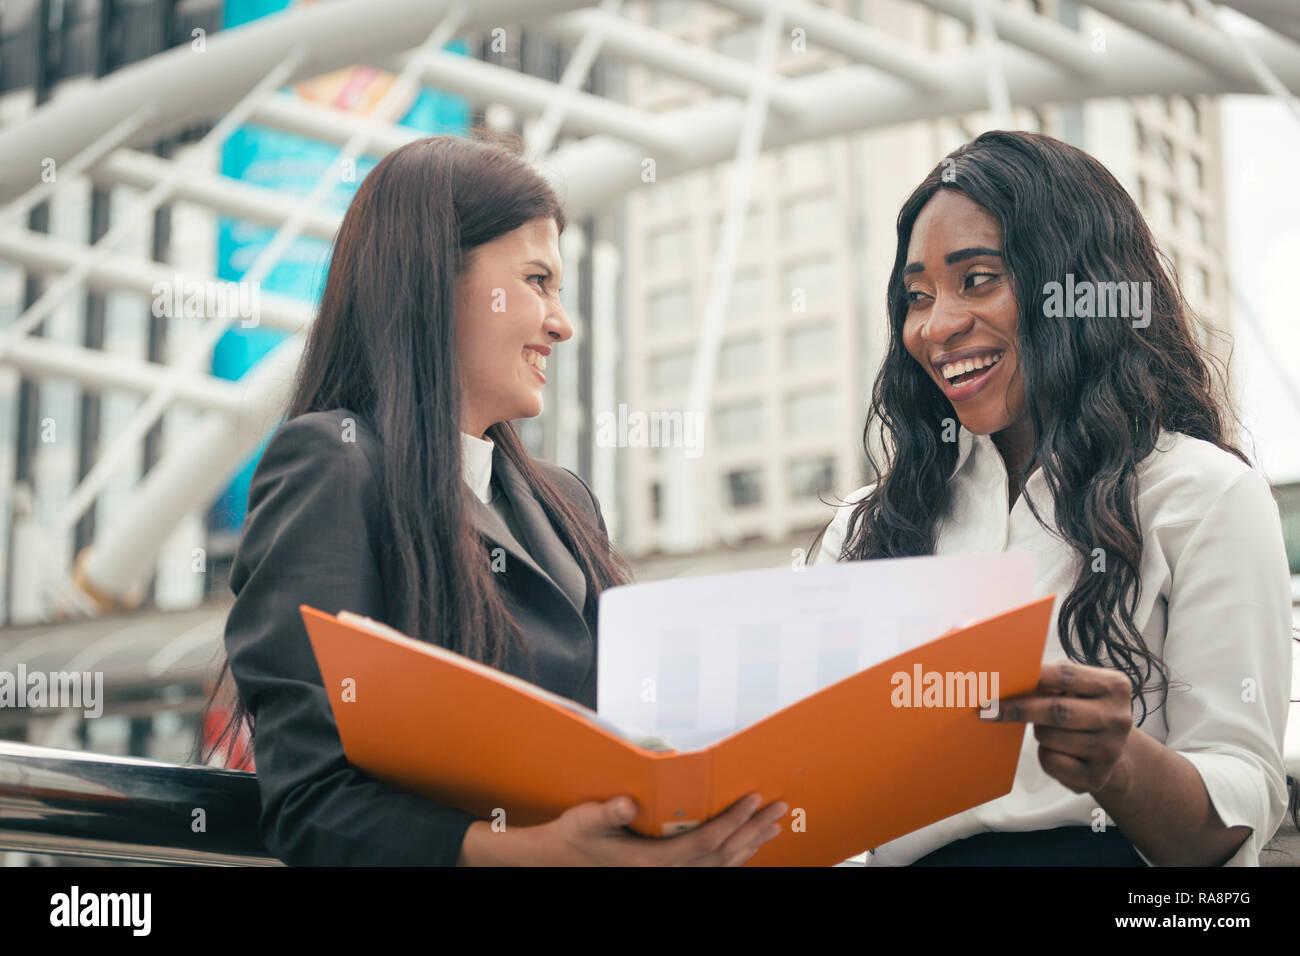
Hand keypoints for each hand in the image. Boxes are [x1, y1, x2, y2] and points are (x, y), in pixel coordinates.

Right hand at [458, 792, 787, 865]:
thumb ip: (608, 812)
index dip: (733, 822)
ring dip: (749, 845)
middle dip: (753, 832)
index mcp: (651, 862)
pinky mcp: (666, 874)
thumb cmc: (572, 837)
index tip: (755, 799)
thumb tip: (628, 803)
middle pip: (722, 857)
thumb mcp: (585, 819)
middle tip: (780, 809)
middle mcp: (665, 875)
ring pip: (720, 867)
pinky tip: (744, 845)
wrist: (557, 861)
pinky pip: (709, 869)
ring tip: (774, 826)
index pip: (705, 843)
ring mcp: (668, 878)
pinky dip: (732, 856)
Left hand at [984, 661, 1133, 795]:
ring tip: (1049, 731)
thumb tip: (1008, 674)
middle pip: (1057, 710)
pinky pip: (1052, 762)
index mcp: (1115, 686)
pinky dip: (1046, 756)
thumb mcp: (1079, 687)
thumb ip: (1053, 677)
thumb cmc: (1084, 709)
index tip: (998, 680)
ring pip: (1050, 738)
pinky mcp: (1097, 776)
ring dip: (1039, 734)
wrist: (1115, 753)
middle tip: (987, 709)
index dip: (1029, 676)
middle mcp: (1118, 717)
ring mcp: (1110, 749)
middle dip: (1019, 709)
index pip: (1065, 674)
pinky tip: (1059, 752)